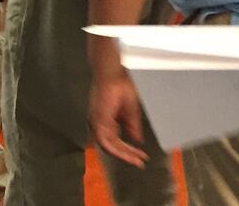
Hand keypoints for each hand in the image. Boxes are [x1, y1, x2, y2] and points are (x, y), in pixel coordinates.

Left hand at [89, 38, 150, 166]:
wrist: (115, 75)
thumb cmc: (121, 87)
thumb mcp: (131, 112)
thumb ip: (132, 126)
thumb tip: (136, 140)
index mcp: (107, 121)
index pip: (115, 142)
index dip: (128, 151)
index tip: (141, 157)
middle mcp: (100, 123)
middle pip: (111, 146)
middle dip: (127, 155)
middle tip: (140, 162)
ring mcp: (97, 122)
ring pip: (108, 146)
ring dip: (124, 154)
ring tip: (137, 159)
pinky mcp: (98, 119)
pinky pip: (104, 140)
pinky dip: (116, 148)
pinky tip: (127, 152)